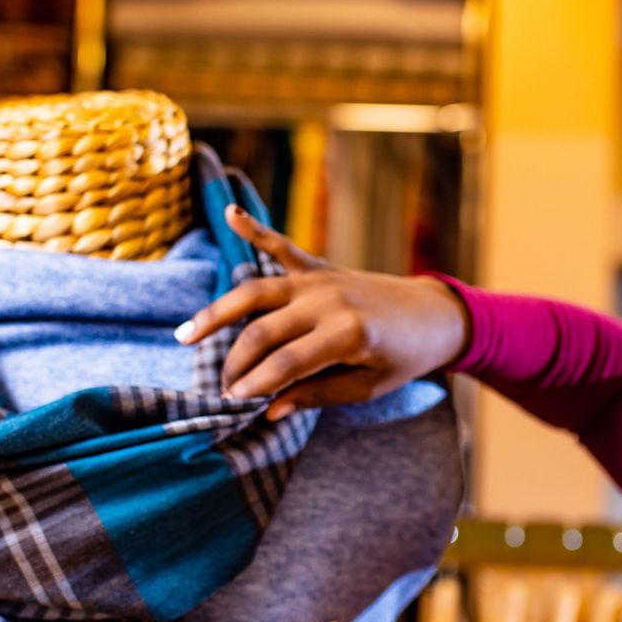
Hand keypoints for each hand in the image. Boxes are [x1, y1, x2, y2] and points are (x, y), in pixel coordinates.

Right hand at [176, 203, 470, 420]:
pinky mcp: (319, 267)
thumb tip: (270, 409)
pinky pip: (282, 246)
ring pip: (257, 291)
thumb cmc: (404, 357)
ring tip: (186, 335)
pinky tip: (229, 213)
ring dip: (219, 311)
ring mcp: (321, 279)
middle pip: (263, 331)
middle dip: (235, 363)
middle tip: (219, 389)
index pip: (285, 364)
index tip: (231, 403)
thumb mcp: (368, 387)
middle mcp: (329, 300)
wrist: (435, 314)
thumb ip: (317, 394)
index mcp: (347, 333)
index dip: (254, 386)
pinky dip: (255, 228)